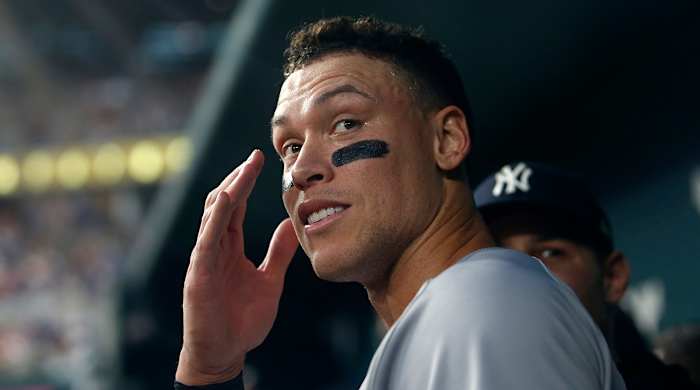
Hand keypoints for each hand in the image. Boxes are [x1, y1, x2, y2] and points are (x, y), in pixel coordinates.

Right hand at [176, 150, 297, 384]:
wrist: (225, 353)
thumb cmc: (242, 320)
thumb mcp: (270, 280)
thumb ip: (279, 253)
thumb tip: (292, 225)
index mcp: (229, 248)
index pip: (235, 207)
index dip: (245, 183)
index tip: (259, 161)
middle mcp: (214, 247)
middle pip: (222, 203)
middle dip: (238, 178)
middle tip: (255, 157)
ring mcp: (204, 259)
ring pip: (212, 215)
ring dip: (228, 190)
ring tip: (245, 170)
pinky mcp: (198, 273)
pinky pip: (206, 239)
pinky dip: (215, 217)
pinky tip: (225, 199)